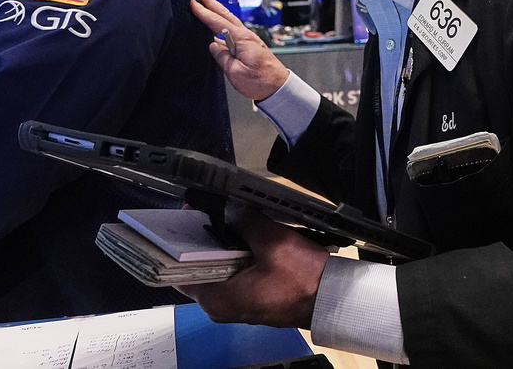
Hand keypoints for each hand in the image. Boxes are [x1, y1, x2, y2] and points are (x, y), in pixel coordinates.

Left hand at [175, 209, 329, 328]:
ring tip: (222, 217)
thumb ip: (244, 220)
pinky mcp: (251, 299)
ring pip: (216, 270)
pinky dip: (234, 255)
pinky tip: (241, 235)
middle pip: (198, 268)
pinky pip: (232, 274)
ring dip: (220, 246)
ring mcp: (236, 304)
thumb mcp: (272, 241)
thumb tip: (228, 206)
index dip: (181, 241)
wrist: (333, 299)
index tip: (187, 217)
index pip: (179, 271)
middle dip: (202, 239)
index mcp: (217, 298)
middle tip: (205, 211)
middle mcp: (220, 307)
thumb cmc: (302, 278)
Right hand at [190, 0, 289, 100]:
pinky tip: (216, 30)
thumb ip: (222, 57)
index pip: (218, 22)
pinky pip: (232, 31)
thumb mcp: (235, 72)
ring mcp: (248, 40)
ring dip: (217, 11)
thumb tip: (213, 46)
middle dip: (212, 2)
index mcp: (241, 39)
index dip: (204, 12)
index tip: (193, 2)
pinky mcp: (250, 46)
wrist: (278, 87)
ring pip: (229, 21)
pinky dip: (223, 25)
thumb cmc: (260, 81)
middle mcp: (246, 36)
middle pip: (225, 15)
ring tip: (207, 4)